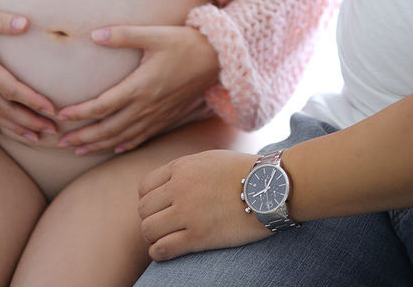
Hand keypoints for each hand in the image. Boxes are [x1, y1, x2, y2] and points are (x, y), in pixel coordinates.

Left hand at [55, 25, 219, 154]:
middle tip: (60, 143)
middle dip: (83, 137)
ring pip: (122, 137)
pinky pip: (142, 137)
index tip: (61, 116)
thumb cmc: (184, 43)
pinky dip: (124, 144)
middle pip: (108, 128)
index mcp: (140, 86)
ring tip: (78, 150)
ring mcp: (157, 116)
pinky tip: (114, 148)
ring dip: (99, 144)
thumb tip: (94, 34)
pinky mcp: (167, 117)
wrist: (216, 60)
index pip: (103, 106)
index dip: (80, 113)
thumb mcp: (153, 34)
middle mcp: (146, 106)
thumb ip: (123, 35)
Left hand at [138, 149, 269, 260]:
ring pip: (148, 229)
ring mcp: (187, 212)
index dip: (149, 200)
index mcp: (181, 167)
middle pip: (143, 209)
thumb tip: (170, 183)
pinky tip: (167, 252)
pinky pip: (162, 248)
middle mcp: (179, 187)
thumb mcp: (209, 159)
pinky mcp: (198, 236)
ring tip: (166, 239)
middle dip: (151, 218)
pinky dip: (159, 252)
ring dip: (153, 236)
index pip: (145, 187)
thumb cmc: (244, 172)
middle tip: (163, 225)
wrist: (269, 187)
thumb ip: (186, 169)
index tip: (159, 208)